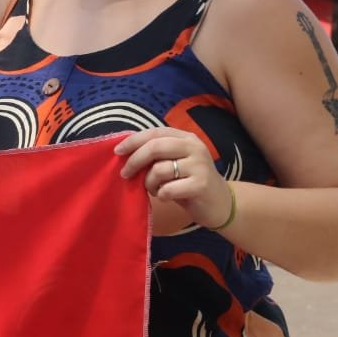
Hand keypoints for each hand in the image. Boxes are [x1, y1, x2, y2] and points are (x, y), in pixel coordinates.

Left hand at [114, 128, 235, 234]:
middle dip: (135, 161)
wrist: (220, 203)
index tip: (117, 152)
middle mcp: (194, 147)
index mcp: (186, 138)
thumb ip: (156, 155)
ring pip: (159, 170)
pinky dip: (161, 194)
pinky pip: (168, 188)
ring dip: (149, 182)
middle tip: (125, 174)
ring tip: (155, 189)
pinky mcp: (201, 185)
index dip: (133, 141)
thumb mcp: (173, 163)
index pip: (154, 133)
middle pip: (155, 147)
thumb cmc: (189, 182)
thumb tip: (124, 152)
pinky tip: (166, 196)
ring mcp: (200, 165)